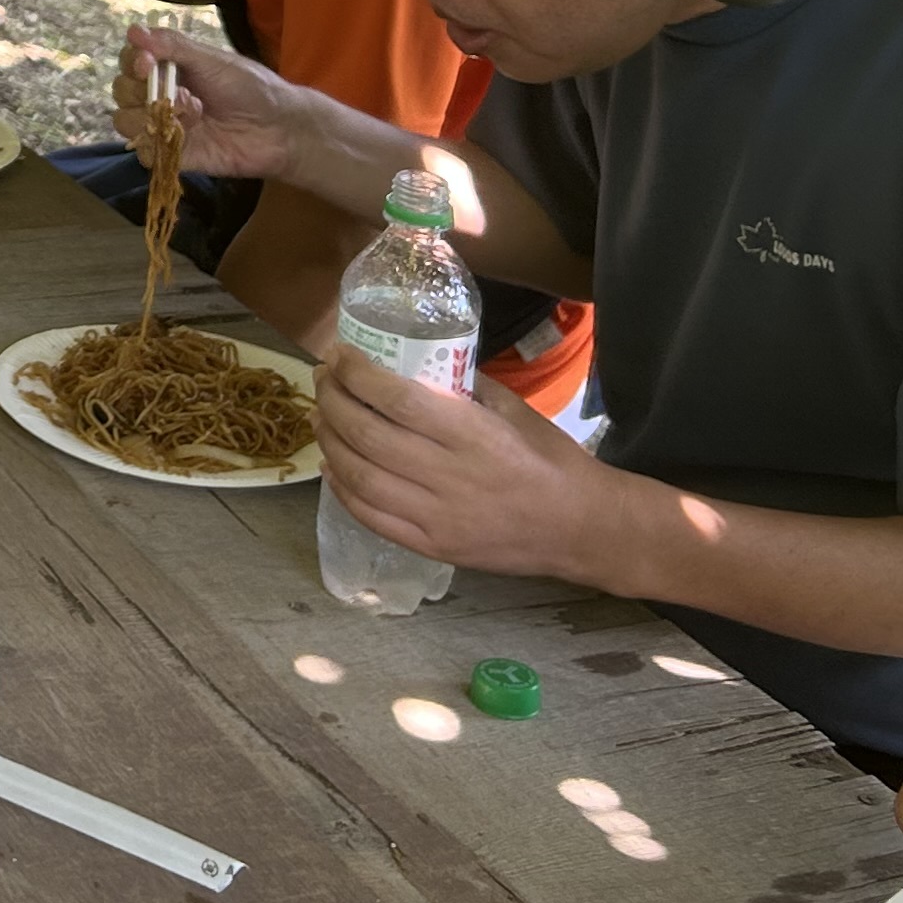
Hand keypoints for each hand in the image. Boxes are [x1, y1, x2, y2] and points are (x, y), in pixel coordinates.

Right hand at [122, 23, 328, 182]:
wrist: (280, 129)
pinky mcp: (175, 155)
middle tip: (169, 91)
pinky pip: (145, 154)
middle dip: (136, 89)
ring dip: (145, 116)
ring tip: (181, 114)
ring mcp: (167, 127)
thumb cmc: (252, 88)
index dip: (132, 62)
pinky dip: (155, 144)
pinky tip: (183, 135)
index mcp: (171, 69)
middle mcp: (163, 96)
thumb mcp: (213, 61)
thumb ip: (173, 47)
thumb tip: (134, 30)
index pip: (131, 61)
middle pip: (123, 91)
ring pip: (126, 122)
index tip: (147, 62)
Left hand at [312, 348, 618, 582]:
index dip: (358, 375)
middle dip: (333, 401)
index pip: (398, 400)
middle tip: (323, 379)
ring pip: (360, 477)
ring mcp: (439, 519)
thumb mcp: (513, 409)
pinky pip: (371, 517)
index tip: (339, 354)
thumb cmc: (550, 460)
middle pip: (369, 435)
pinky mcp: (433, 548)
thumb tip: (411, 361)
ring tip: (322, 417)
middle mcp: (451, 478)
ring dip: (330, 442)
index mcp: (474, 436)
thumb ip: (463, 385)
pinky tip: (334, 465)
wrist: (581, 528)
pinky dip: (343, 488)